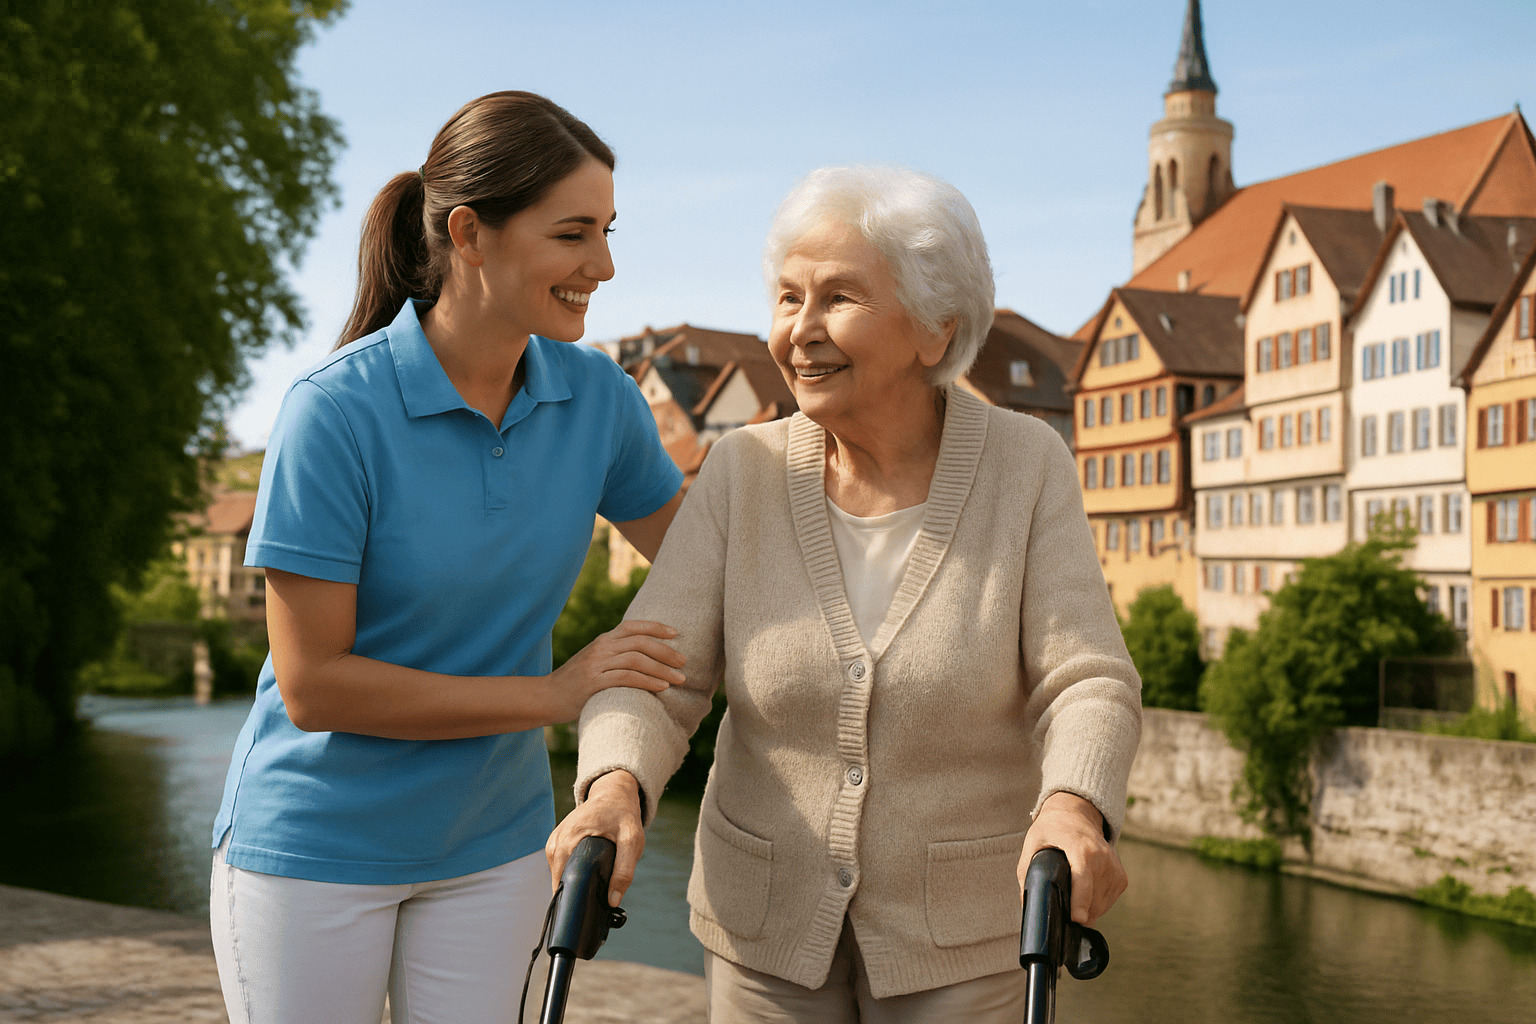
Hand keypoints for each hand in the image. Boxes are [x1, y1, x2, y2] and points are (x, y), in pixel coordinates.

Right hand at [546, 620, 685, 721]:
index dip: (656, 627)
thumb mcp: (595, 662)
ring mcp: (596, 664)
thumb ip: (616, 655)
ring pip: (636, 660)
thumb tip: (647, 658)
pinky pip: (626, 678)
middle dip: (666, 652)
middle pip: (640, 642)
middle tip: (684, 662)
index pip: (633, 626)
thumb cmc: (576, 683)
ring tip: (679, 679)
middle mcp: (601, 648)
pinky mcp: (593, 683)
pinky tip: (662, 688)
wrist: (546, 697)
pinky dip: (647, 682)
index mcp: (603, 640)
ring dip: (662, 669)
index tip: (676, 633)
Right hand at [546, 770, 645, 906]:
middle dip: (575, 893)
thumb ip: (624, 871)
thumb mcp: (632, 841)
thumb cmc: (623, 815)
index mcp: (570, 838)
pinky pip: (559, 867)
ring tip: (592, 884)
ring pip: (558, 875)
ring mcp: (553, 842)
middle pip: (558, 880)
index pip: (562, 880)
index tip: (586, 911)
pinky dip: (571, 873)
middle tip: (595, 900)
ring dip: (573, 883)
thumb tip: (612, 901)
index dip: (573, 899)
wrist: (613, 793)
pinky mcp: (555, 843)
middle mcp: (556, 841)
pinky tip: (585, 874)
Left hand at [1018, 791, 1126, 926]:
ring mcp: (1114, 866)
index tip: (1077, 918)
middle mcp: (1102, 856)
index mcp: (1080, 847)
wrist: (1076, 814)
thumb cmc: (1052, 829)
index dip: (1080, 901)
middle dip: (1076, 911)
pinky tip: (1085, 893)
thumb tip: (1029, 904)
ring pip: (1102, 904)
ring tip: (1073, 894)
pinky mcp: (1121, 876)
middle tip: (1062, 906)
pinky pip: (1110, 900)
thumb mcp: (1033, 844)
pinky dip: (1097, 904)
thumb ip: (1027, 873)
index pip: (1083, 879)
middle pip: (1092, 899)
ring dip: (1087, 909)